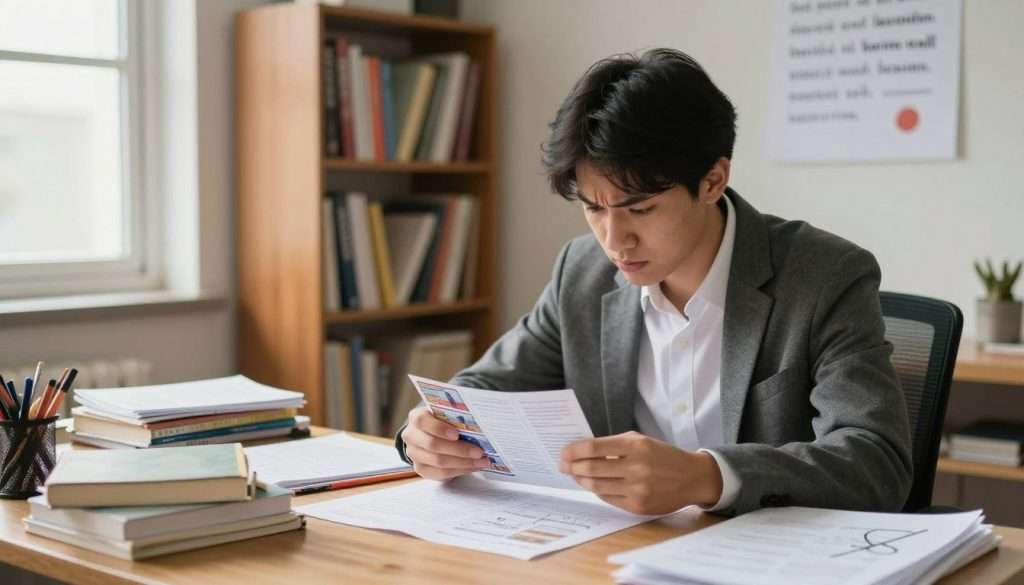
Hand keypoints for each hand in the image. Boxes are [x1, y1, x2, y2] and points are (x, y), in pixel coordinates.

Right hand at [401, 406, 490, 479]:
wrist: (430, 435)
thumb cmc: (443, 422)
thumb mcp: (446, 415)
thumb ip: (455, 418)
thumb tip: (478, 427)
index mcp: (417, 417)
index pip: (422, 421)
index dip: (440, 428)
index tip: (457, 434)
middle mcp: (411, 436)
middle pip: (433, 445)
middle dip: (459, 450)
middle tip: (479, 452)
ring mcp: (414, 454)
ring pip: (439, 461)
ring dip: (464, 463)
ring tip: (481, 461)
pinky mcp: (421, 469)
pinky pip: (441, 473)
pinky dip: (460, 470)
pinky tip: (473, 467)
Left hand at [559, 431, 723, 514]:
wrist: (691, 478)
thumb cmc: (663, 456)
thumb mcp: (641, 441)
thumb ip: (614, 445)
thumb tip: (582, 451)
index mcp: (636, 446)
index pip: (594, 448)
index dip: (574, 450)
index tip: (564, 452)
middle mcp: (636, 467)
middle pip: (592, 468)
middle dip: (572, 466)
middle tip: (563, 465)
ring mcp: (637, 489)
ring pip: (597, 485)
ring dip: (581, 480)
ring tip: (575, 474)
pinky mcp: (638, 506)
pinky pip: (608, 498)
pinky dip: (597, 490)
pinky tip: (592, 484)